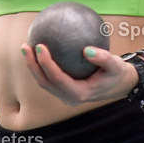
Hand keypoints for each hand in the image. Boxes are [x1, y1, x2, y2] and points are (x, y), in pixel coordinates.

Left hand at [20, 43, 138, 106]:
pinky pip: (48, 78)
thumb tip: (86, 50)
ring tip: (25, 46)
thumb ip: (104, 58)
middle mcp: (69, 97)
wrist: (117, 84)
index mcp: (80, 93)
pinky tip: (37, 49)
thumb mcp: (116, 65)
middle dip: (32, 65)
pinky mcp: (62, 90)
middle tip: (26, 45)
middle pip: (45, 82)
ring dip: (32, 66)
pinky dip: (40, 65)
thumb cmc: (116, 73)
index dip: (46, 64)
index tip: (40, 46)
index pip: (57, 79)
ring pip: (43, 82)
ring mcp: (64, 95)